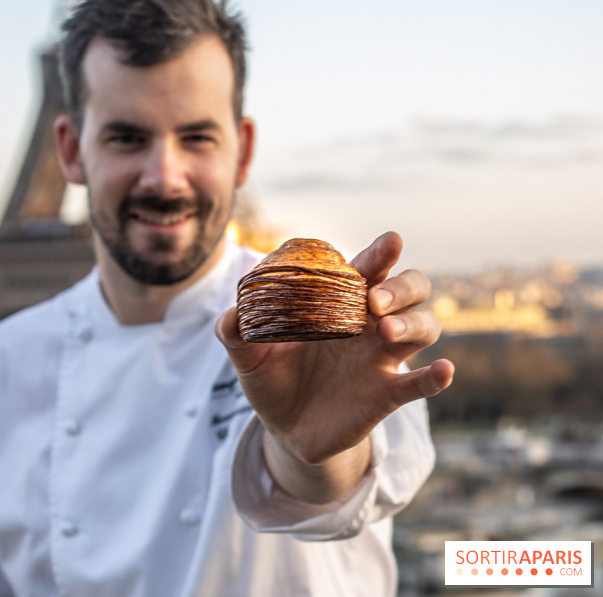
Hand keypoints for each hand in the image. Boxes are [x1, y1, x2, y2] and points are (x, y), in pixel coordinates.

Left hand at [215, 232, 453, 499]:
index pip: (366, 270)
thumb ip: (235, 333)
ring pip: (423, 327)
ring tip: (386, 330)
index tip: (390, 242)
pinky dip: (436, 376)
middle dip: (401, 286)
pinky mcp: (386, 394)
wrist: (284, 430)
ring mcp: (381, 358)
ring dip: (412, 323)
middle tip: (373, 300)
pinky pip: (420, 383)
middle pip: (409, 289)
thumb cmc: (271, 380)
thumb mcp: (248, 356)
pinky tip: (443, 370)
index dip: (381, 254)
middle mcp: (367, 324)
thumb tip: (229, 316)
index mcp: (337, 305)